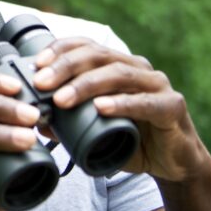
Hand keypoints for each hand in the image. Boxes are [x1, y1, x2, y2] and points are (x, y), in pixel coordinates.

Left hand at [31, 38, 210, 182]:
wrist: (173, 165)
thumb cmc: (132, 140)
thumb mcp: (96, 132)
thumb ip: (70, 125)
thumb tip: (37, 121)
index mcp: (118, 65)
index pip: (87, 46)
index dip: (61, 50)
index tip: (36, 63)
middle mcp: (137, 68)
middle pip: (98, 55)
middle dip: (66, 66)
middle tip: (41, 82)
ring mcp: (157, 85)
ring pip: (119, 74)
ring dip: (86, 85)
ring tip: (62, 99)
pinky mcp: (172, 106)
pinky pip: (145, 102)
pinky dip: (122, 104)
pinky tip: (101, 108)